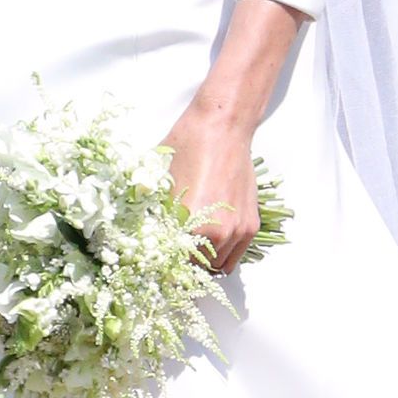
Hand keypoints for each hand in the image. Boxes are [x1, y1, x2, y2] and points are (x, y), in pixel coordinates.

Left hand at [163, 106, 262, 269]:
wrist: (222, 129)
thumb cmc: (188, 149)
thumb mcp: (160, 183)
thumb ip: (156, 215)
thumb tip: (146, 237)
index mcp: (191, 226)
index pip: (174, 263)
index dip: (163, 266)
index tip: (156, 266)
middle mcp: (218, 234)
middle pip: (197, 268)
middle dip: (184, 265)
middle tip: (172, 257)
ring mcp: (238, 230)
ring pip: (219, 264)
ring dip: (205, 261)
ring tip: (190, 250)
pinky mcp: (251, 224)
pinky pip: (236, 253)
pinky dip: (223, 253)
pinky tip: (209, 242)